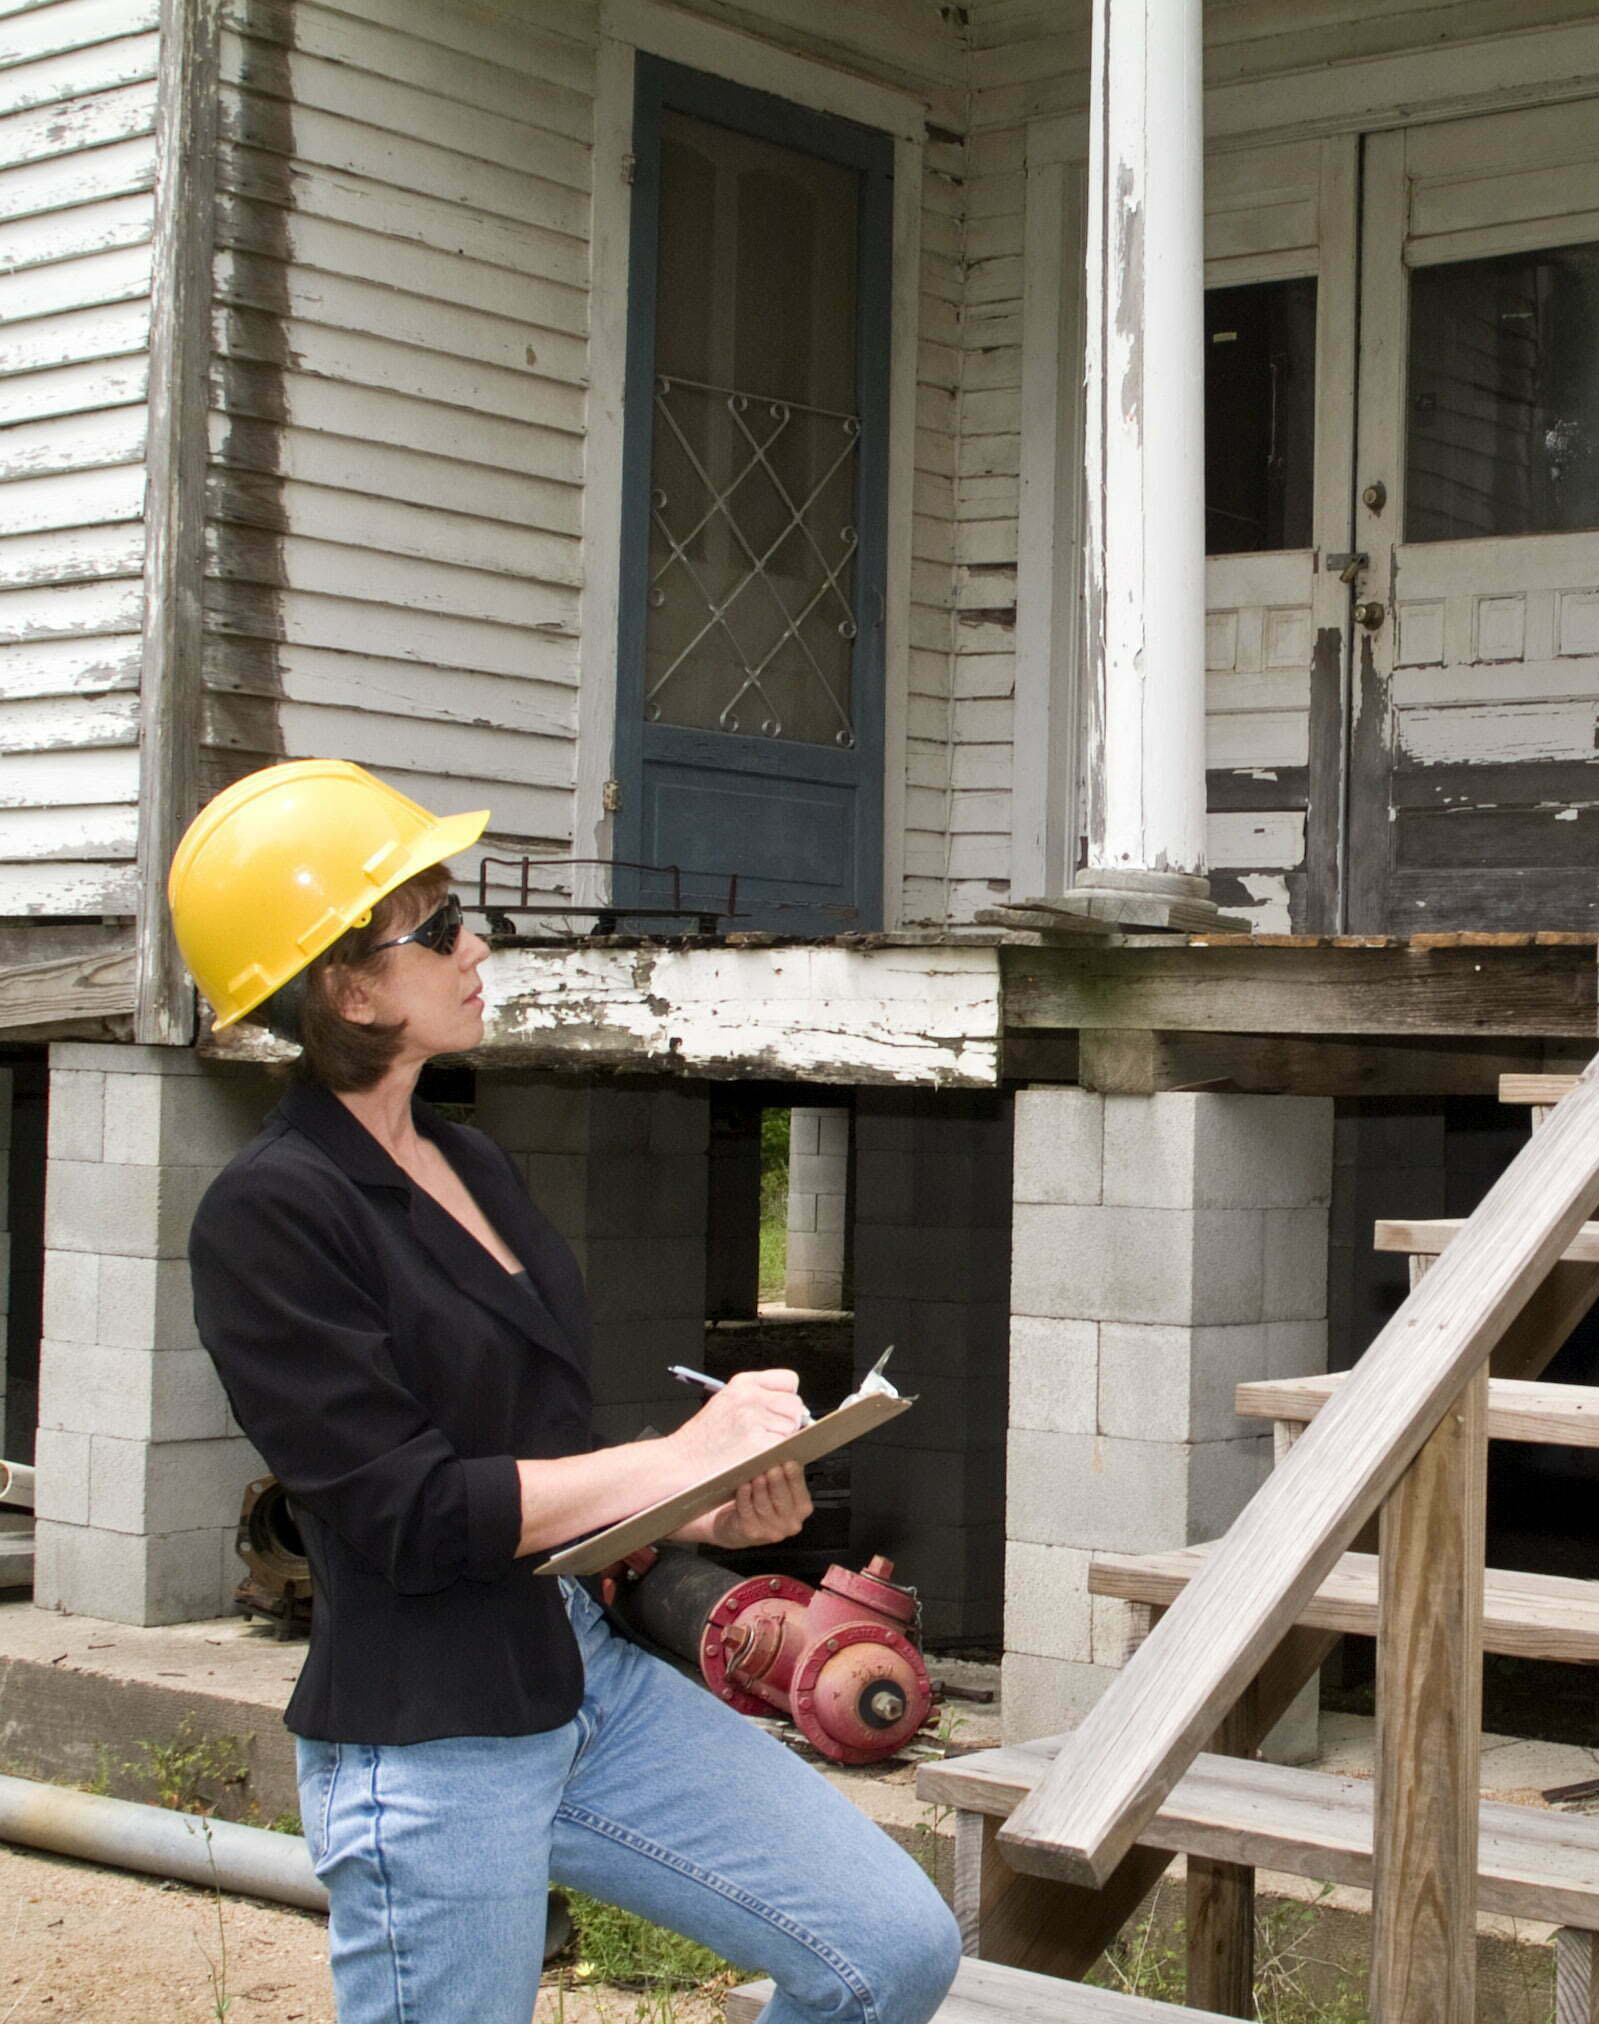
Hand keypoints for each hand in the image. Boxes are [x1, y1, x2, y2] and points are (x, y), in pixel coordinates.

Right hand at [670, 1368, 806, 1475]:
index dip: (788, 1397)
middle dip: (788, 1421)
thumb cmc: (702, 1439)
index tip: (780, 1410)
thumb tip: (792, 1407)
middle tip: (768, 1433)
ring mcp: (754, 1419)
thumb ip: (758, 1398)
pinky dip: (776, 1454)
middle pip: (795, 1405)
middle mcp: (750, 1397)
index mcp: (743, 1383)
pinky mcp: (759, 1444)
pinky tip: (758, 1456)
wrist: (682, 1461)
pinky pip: (784, 1446)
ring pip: (792, 1427)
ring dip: (782, 1439)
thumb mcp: (726, 1402)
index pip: (789, 1380)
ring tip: (758, 1445)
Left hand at [678, 1461, 812, 1550]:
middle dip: (777, 1481)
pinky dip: (744, 1497)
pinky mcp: (752, 1532)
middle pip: (782, 1499)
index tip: (789, 1461)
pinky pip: (747, 1512)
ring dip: (760, 1489)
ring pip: (764, 1506)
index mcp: (801, 1508)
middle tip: (771, 1466)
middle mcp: (789, 1523)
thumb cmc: (762, 1503)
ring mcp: (771, 1531)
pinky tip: (743, 1486)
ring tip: (756, 1474)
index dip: (794, 1476)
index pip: (800, 1490)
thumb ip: (785, 1472)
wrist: (738, 1528)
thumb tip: (785, 1445)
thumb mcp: (779, 1489)